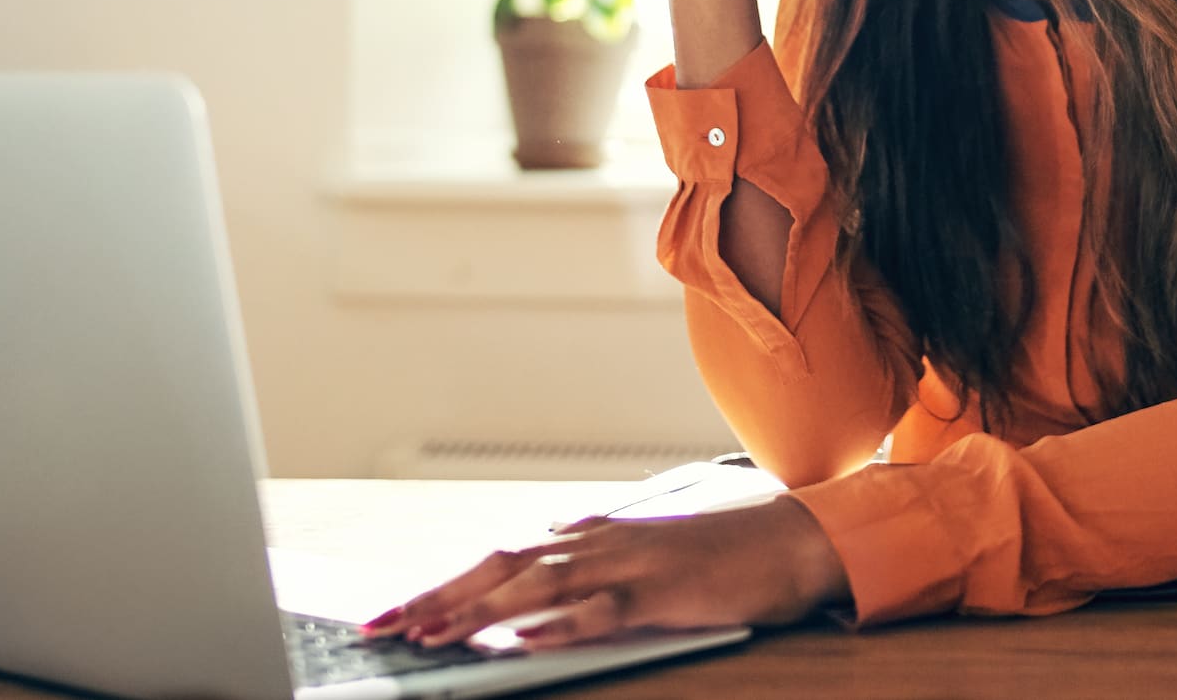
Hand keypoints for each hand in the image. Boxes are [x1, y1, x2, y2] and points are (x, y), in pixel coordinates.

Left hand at [363, 497, 849, 651]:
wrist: (792, 539)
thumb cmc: (721, 555)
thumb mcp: (643, 558)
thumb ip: (591, 565)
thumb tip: (538, 576)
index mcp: (591, 537)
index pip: (500, 559)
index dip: (444, 585)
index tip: (395, 613)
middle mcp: (600, 543)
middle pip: (502, 566)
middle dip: (438, 596)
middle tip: (384, 627)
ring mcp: (630, 565)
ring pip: (539, 586)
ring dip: (480, 611)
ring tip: (432, 634)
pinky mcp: (663, 592)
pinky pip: (603, 609)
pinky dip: (562, 623)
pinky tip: (526, 638)